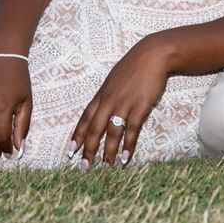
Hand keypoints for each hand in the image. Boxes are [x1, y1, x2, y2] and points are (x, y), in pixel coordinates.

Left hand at [69, 40, 169, 167]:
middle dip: (89, 149)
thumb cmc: (133, 66)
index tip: (71, 151)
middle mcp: (109, 101)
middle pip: (95, 129)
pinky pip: (132, 130)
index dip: (78, 136)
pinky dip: (128, 145)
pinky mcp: (139, 107)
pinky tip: (126, 158)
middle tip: (84, 167)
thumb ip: (107, 95)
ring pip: (112, 132)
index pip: (85, 118)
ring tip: (106, 166)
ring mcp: (124, 104)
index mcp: (102, 94)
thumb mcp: (114, 79)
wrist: (152, 55)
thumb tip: (102, 108)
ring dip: (108, 151)